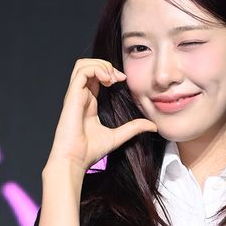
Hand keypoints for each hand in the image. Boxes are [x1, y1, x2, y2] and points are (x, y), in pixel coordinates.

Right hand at [42, 57, 157, 174]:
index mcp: (88, 102)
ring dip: (100, 65)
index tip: (123, 80)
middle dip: (106, 65)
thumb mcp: (118, 136)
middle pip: (89, 66)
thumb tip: (153, 126)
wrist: (75, 160)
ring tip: (112, 77)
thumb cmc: (89, 151)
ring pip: (83, 65)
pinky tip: (107, 80)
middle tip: (119, 77)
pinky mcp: (72, 96)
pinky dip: (96, 69)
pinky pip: (82, 72)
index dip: (110, 72)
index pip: (96, 77)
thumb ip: (133, 128)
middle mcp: (80, 96)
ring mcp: (75, 95)